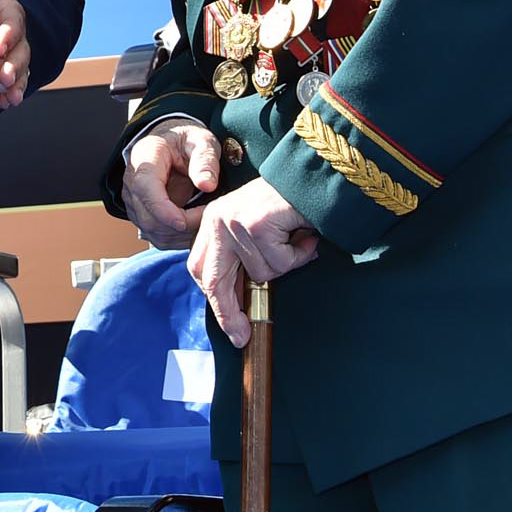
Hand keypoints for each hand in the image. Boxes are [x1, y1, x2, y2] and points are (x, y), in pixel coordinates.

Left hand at [0, 0, 29, 107]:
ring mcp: (13, 55)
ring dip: (17, 84)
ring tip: (10, 98)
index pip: (13, 22)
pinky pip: (12, 84)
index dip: (8, 35)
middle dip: (15, 65)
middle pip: (21, 51)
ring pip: (21, 70)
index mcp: (9, 11)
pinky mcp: (6, 71)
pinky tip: (4, 104)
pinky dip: (9, 94)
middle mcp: (16, 35)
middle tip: (6, 78)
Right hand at [121, 120, 220, 249]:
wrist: (170, 143)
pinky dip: (177, 239)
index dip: (163, 210)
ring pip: (153, 231)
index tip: (186, 221)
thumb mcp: (201, 141)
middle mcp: (132, 181)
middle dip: (181, 225)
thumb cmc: (186, 141)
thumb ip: (205, 160)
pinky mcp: (141, 215)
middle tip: (210, 217)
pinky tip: (195, 227)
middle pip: (148, 217)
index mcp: (145, 158)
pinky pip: (157, 236)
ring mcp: (134, 201)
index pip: (145, 189)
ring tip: (205, 220)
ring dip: (181, 235)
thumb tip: (207, 185)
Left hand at [188, 177, 318, 344]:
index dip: (214, 301)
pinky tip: (303, 235)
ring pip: (261, 273)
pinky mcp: (256, 225)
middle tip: (242, 336)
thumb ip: (243, 260)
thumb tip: (239, 307)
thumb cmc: (287, 203)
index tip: (231, 328)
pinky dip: (299, 254)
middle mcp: (217, 221)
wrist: (310, 174)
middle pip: (214, 280)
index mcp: (212, 222)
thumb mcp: (255, 230)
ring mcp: (235, 223)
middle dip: (228, 313)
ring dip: (286, 263)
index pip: (201, 269)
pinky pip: (281, 262)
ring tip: (296, 240)